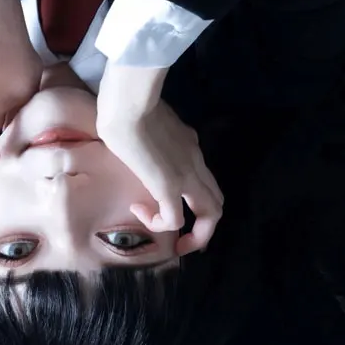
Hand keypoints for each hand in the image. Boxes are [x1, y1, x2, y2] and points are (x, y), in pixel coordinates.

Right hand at [96, 98, 223, 255]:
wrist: (129, 101)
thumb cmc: (128, 103)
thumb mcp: (144, 122)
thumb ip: (148, 136)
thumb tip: (132, 141)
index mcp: (189, 146)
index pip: (203, 179)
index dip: (193, 198)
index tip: (166, 203)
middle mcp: (195, 163)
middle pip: (217, 201)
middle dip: (204, 227)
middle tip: (182, 239)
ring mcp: (186, 175)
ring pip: (211, 214)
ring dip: (194, 236)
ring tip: (173, 243)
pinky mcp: (169, 186)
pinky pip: (174, 219)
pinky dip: (159, 224)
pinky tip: (139, 212)